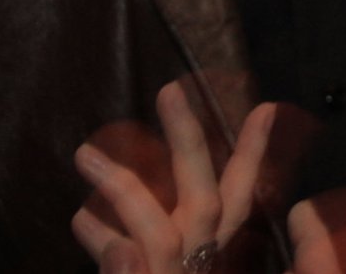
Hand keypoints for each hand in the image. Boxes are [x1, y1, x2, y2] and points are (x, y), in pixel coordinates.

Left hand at [72, 80, 277, 272]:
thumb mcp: (148, 262)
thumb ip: (133, 242)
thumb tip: (103, 207)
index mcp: (207, 253)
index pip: (238, 200)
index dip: (251, 155)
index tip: (265, 108)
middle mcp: (199, 265)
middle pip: (207, 203)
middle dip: (189, 143)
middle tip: (170, 89)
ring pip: (159, 234)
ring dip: (125, 189)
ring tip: (84, 153)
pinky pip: (124, 265)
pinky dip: (104, 241)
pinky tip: (81, 217)